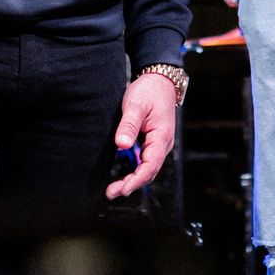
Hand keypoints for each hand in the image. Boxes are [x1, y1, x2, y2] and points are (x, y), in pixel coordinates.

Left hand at [105, 71, 177, 199]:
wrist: (160, 81)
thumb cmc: (149, 91)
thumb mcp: (136, 105)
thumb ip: (128, 125)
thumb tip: (121, 145)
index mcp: (161, 137)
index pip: (150, 165)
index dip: (137, 180)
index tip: (123, 190)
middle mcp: (163, 144)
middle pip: (149, 172)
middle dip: (132, 185)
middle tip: (111, 193)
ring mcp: (159, 144)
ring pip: (148, 168)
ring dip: (133, 180)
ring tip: (114, 190)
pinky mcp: (153, 142)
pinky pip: (145, 162)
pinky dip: (135, 171)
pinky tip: (123, 176)